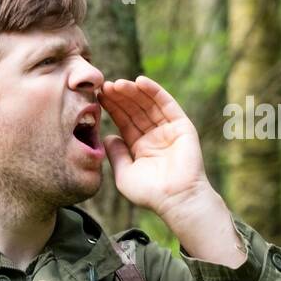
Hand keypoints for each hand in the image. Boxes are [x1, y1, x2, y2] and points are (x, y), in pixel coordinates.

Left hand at [98, 75, 211, 217]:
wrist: (175, 199)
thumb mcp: (124, 174)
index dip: (112, 108)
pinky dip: (154, 91)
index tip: (97, 96)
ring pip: (148, 104)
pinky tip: (140, 82)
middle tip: (105, 85)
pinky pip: (167, 104)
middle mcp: (154, 135)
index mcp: (139, 146)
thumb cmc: (150, 193)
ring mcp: (168, 129)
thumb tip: (106, 136)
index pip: (123, 121)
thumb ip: (116, 154)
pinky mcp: (182, 125)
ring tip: (117, 83)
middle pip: (134, 110)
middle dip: (120, 97)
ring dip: (133, 92)